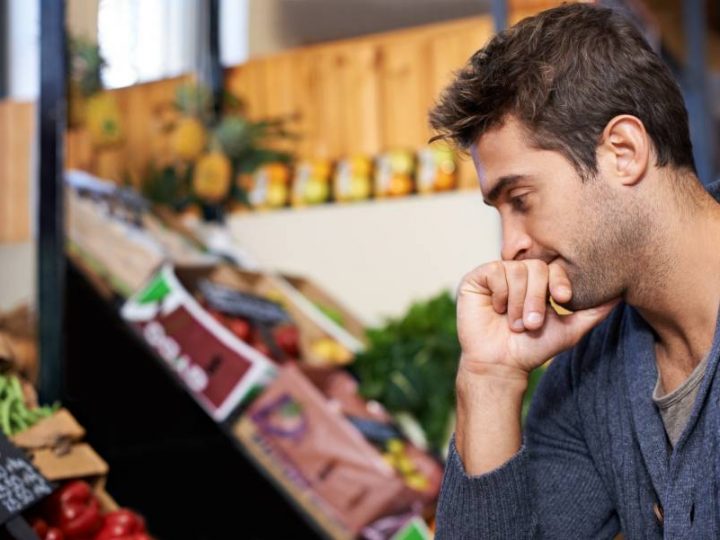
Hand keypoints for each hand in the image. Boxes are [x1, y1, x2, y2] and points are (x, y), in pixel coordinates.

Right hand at [456, 260, 618, 378]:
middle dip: (537, 299)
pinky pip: (495, 272)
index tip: (564, 299)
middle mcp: (519, 273)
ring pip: (516, 271)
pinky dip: (500, 295)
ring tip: (515, 324)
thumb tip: (622, 293)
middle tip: (533, 324)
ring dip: (519, 302)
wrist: (501, 364)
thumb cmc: (534, 347)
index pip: (554, 267)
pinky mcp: (477, 278)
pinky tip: (498, 310)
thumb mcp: (571, 329)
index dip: (560, 280)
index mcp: (540, 281)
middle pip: (536, 267)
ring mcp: (498, 274)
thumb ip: (595, 311)